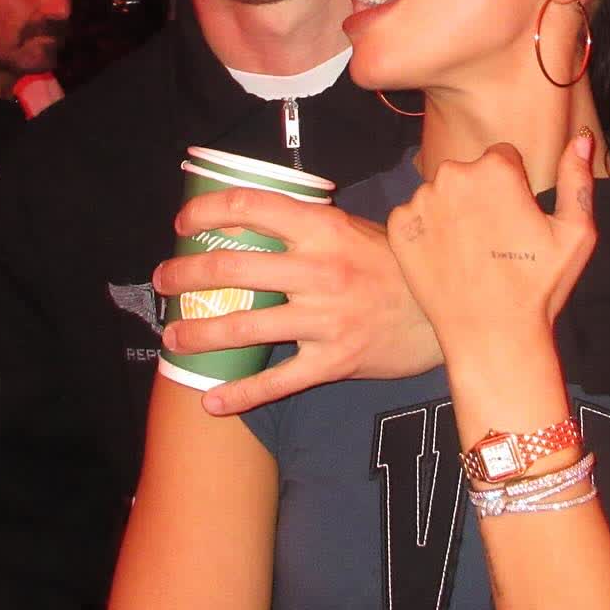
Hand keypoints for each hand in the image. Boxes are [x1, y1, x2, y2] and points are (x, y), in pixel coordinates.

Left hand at [155, 187, 440, 414]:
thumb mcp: (352, 228)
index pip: (249, 208)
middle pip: (232, 267)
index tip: (183, 222)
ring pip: (244, 326)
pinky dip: (239, 395)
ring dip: (198, 333)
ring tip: (173, 338)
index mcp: (321, 229)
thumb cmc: (393, 264)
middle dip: (185, 276)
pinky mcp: (333, 360)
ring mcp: (325, 318)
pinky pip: (277, 381)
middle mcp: (318, 270)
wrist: (445, 310)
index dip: (206, 211)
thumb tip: (249, 218)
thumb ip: (306, 225)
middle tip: (164, 283)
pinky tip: (211, 401)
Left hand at [384, 135, 596, 366]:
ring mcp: (421, 200)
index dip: (514, 188)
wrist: (491, 336)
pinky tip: (446, 259)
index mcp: (495, 169)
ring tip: (471, 252)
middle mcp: (452, 174)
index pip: (503, 157)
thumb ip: (577, 179)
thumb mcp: (576, 234)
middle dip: (481, 195)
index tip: (516, 220)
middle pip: (468, 172)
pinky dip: (427, 232)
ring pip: (440, 193)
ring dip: (452, 212)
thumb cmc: (538, 287)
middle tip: (495, 239)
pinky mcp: (397, 226)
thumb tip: (580, 138)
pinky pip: (414, 216)